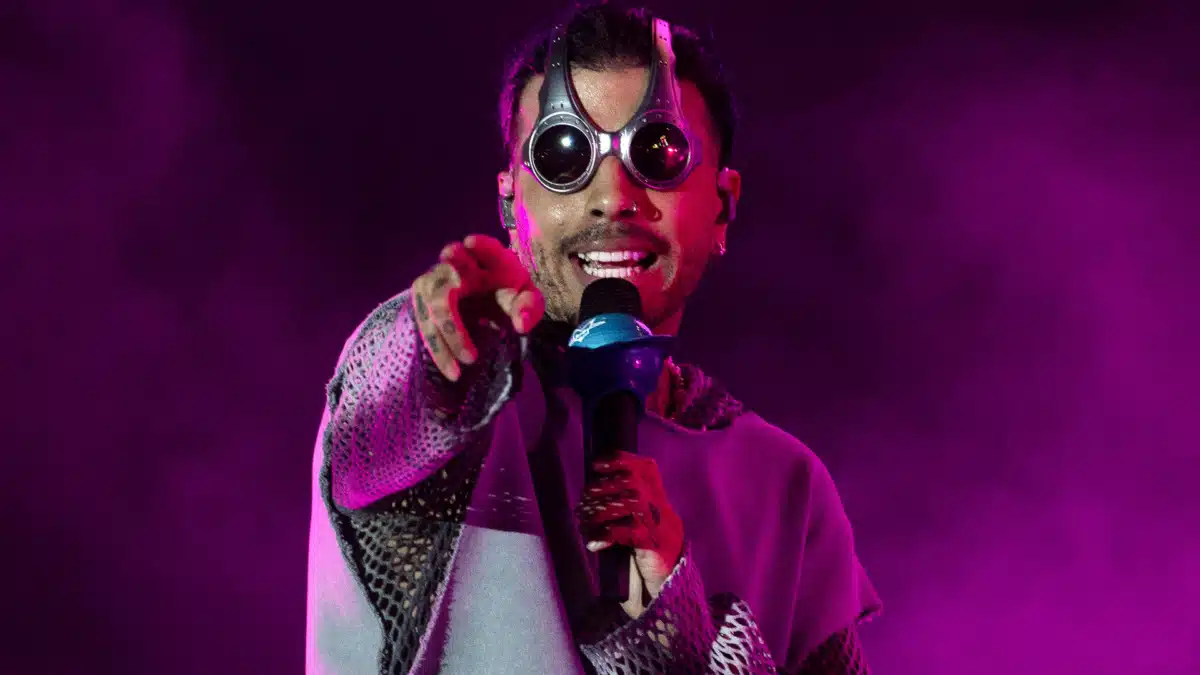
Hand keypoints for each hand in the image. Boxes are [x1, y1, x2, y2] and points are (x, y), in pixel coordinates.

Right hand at [410, 235, 543, 380]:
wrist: (487, 295)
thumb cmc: (508, 293)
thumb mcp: (527, 299)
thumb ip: (530, 307)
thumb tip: (520, 324)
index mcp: (489, 257)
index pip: (485, 247)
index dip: (479, 246)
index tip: (470, 243)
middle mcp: (457, 263)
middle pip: (447, 288)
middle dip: (454, 325)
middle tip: (470, 356)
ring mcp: (435, 280)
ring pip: (432, 309)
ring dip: (445, 342)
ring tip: (462, 369)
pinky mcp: (423, 298)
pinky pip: (424, 324)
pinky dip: (437, 349)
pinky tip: (451, 370)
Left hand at [575, 452, 684, 617]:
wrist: (667, 600)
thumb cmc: (643, 566)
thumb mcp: (633, 534)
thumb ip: (620, 517)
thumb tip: (587, 501)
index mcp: (660, 505)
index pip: (648, 469)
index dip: (622, 460)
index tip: (596, 465)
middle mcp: (665, 513)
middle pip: (637, 483)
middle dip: (607, 484)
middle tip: (586, 496)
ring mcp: (664, 531)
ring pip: (635, 503)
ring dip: (603, 508)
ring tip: (584, 518)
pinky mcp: (658, 551)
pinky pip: (632, 534)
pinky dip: (608, 535)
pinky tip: (593, 545)